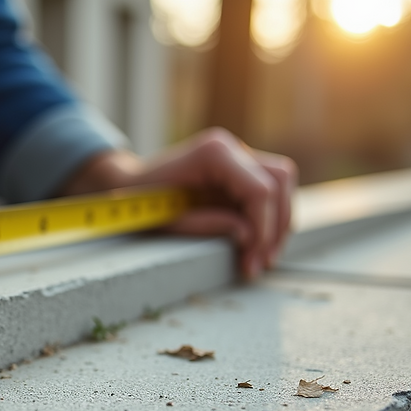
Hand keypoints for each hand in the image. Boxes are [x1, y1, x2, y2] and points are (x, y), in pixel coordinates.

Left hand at [59, 127, 296, 279]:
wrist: (129, 186)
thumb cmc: (141, 201)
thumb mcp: (169, 220)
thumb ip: (208, 224)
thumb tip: (248, 236)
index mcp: (213, 153)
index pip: (260, 189)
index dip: (263, 228)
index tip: (254, 259)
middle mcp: (230, 147)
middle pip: (279, 182)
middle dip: (276, 227)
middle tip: (260, 264)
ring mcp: (237, 154)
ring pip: (281, 183)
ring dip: (278, 223)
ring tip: (262, 258)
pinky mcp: (239, 168)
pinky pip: (269, 189)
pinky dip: (269, 217)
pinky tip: (258, 244)